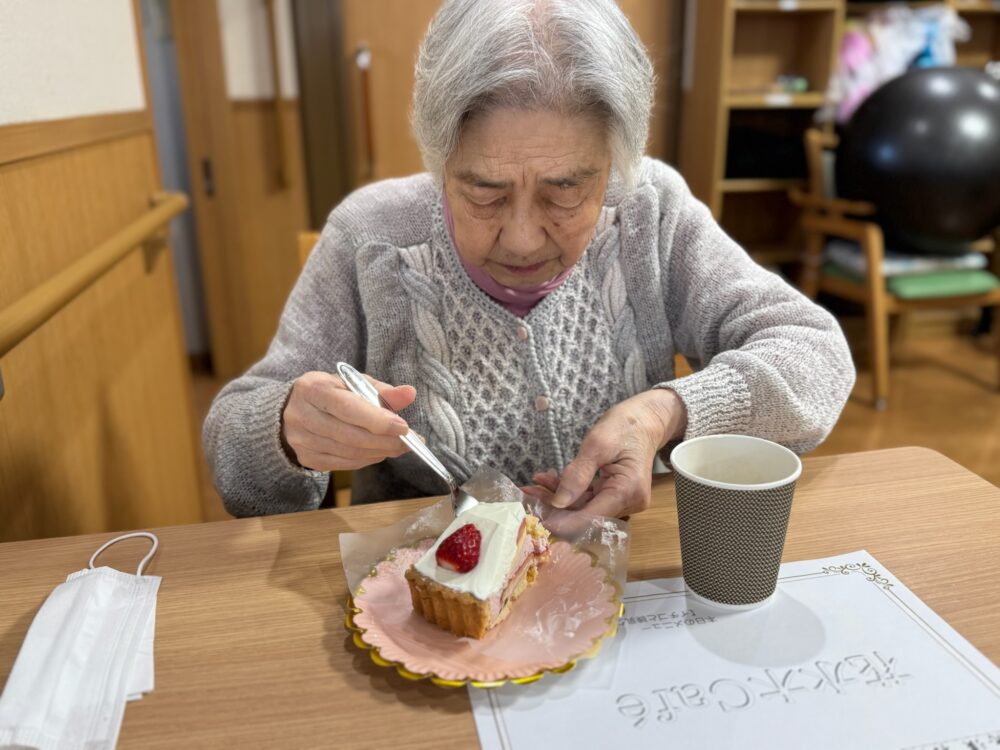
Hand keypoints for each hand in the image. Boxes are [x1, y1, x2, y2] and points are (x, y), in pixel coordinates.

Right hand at [281, 370, 415, 470]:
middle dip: (385, 441)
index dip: (377, 420)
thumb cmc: (331, 393)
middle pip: (350, 435)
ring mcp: (302, 440)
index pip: (348, 407)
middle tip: (409, 442)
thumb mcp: (353, 383)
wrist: (294, 409)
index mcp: (313, 388)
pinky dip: (367, 459)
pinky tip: (380, 452)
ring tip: (398, 447)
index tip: (403, 427)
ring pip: (349, 452)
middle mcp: (302, 415)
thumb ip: (382, 390)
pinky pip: (344, 464)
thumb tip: (409, 393)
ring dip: (379, 452)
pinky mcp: (307, 458)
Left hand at [526, 389, 685, 517]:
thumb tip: (559, 502)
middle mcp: (628, 503)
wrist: (645, 419)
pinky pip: (587, 499)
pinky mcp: (614, 496)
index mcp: (628, 492)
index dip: (562, 520)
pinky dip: (568, 491)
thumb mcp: (597, 444)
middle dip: (554, 507)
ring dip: (557, 498)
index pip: (591, 518)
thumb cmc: (625, 426)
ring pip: (583, 508)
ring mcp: (622, 501)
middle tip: (527, 494)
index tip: (535, 515)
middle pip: (585, 515)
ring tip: (533, 485)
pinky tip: (547, 481)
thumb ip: (578, 474)